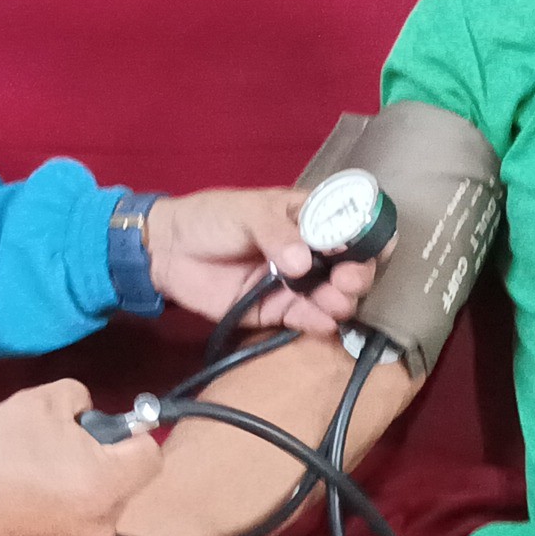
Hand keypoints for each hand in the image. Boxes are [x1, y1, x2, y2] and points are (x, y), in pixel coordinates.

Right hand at [0, 379, 162, 535]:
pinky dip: (56, 526)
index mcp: (108, 484)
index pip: (151, 455)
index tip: (97, 431)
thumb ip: (78, 398)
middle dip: (97, 467)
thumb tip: (87, 413)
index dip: (130, 436)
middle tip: (52, 452)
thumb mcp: (37, 401)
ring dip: (77, 498)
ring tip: (32, 483)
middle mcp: (103, 527)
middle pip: (121, 487)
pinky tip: (21, 512)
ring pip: (94, 514)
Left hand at [141, 187, 376, 336]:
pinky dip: (318, 323)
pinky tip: (322, 322)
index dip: (367, 236)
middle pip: (350, 266)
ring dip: (341, 301)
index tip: (366, 247)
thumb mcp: (247, 212)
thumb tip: (303, 263)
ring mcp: (295, 284)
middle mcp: (310, 252)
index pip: (352, 225)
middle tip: (348, 280)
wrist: (167, 251)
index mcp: (309, 218)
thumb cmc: (210, 219)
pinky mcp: (275, 312)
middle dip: (357, 274)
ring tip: (334, 301)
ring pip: (332, 296)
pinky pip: (304, 320)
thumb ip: (277, 233)